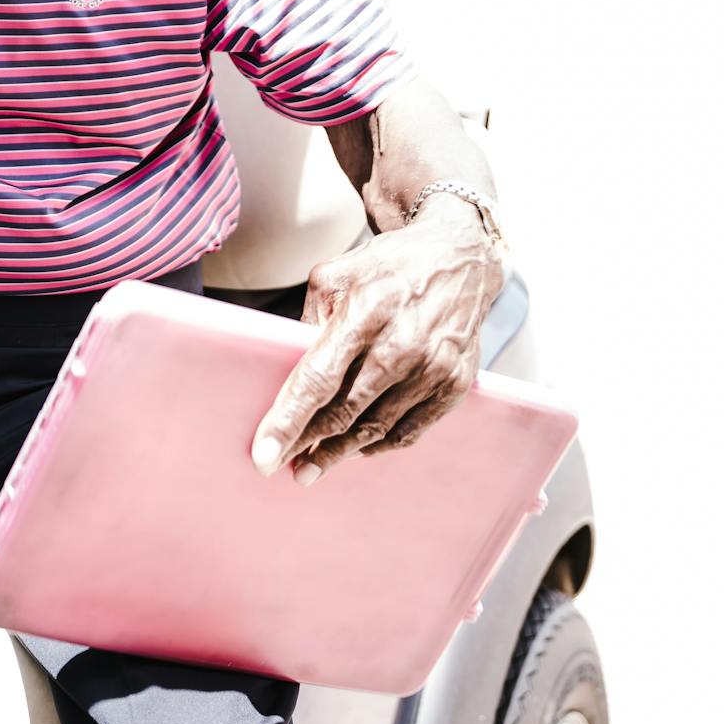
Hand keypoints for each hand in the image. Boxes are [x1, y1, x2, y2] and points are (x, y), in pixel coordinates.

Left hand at [250, 209, 503, 484]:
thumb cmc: (387, 268)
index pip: (318, 379)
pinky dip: (379, 445)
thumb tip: (289, 371)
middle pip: (345, 411)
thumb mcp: (334, 276)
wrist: (458, 258)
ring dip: (340, 452)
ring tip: (313, 466)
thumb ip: (309, 322)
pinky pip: (409, 431)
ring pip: (375, 428)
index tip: (264, 457)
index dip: (288, 421)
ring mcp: (433, 367)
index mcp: (366, 311)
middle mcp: (402, 343)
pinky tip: (356, 449)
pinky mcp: (455, 384)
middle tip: (285, 465)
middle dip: (309, 445)